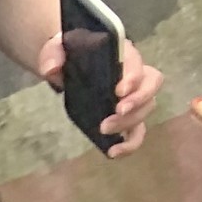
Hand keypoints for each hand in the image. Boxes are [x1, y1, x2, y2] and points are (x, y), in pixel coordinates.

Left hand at [38, 29, 158, 154]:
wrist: (67, 65)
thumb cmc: (67, 54)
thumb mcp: (56, 48)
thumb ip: (53, 55)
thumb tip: (51, 69)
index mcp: (123, 54)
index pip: (137, 63)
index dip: (133, 77)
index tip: (119, 91)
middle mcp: (134, 74)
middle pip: (150, 86)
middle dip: (137, 100)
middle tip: (116, 112)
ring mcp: (133, 97)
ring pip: (147, 108)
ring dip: (130, 122)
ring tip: (104, 130)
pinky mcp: (125, 117)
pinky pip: (137, 132)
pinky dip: (130, 144)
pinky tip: (114, 153)